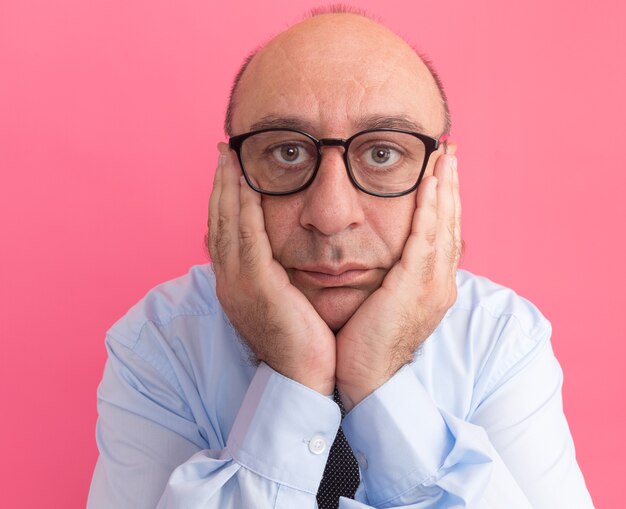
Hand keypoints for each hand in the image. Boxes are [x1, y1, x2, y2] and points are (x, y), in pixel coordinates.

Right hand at [208, 146, 335, 394]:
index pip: (224, 231)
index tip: (228, 170)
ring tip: (230, 156)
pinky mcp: (257, 285)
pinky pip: (248, 236)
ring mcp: (238, 282)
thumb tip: (276, 256)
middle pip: (219, 221)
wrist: (302, 377)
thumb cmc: (300, 340)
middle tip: (223, 151)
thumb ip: (273, 276)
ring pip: (228, 223)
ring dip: (228, 187)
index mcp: (234, 283)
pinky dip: (245, 206)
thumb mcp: (280, 302)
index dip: (223, 198)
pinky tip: (248, 182)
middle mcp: (228, 280)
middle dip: (220, 184)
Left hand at [335, 154, 461, 410]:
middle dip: (451, 185)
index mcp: (433, 286)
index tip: (441, 171)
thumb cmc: (366, 343)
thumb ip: (391, 276)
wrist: (365, 380)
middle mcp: (441, 282)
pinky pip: (425, 238)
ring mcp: (433, 285)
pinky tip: (430, 182)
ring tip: (445, 154)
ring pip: (443, 225)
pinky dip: (430, 208)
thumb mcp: (385, 303)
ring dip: (445, 187)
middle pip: (450, 222)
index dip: (445, 200)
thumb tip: (383, 255)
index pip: (443, 233)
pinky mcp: (415, 287)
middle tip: (450, 150)